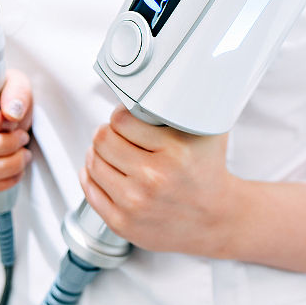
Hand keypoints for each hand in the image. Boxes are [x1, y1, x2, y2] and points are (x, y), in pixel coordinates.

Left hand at [80, 106, 238, 256]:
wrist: (215, 219)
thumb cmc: (208, 172)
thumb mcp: (207, 131)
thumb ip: (184, 105)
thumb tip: (162, 82)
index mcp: (175, 152)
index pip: (121, 120)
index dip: (122, 115)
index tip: (127, 118)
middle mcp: (153, 178)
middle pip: (102, 140)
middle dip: (107, 133)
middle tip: (117, 134)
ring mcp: (135, 203)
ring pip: (93, 162)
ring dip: (97, 152)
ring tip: (111, 151)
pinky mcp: (122, 223)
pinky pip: (90, 189)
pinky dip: (91, 175)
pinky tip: (104, 170)